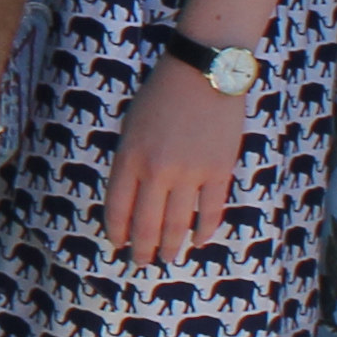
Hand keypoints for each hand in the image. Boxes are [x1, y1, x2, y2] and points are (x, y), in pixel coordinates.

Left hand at [101, 57, 249, 265]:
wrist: (203, 73)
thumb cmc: (162, 94)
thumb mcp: (131, 125)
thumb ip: (130, 161)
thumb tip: (132, 198)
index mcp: (129, 158)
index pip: (118, 208)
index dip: (117, 231)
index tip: (118, 244)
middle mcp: (157, 171)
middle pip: (147, 223)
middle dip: (142, 249)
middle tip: (141, 262)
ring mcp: (189, 173)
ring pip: (178, 224)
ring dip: (172, 247)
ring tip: (168, 259)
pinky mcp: (219, 171)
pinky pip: (211, 211)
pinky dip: (205, 230)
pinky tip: (199, 241)